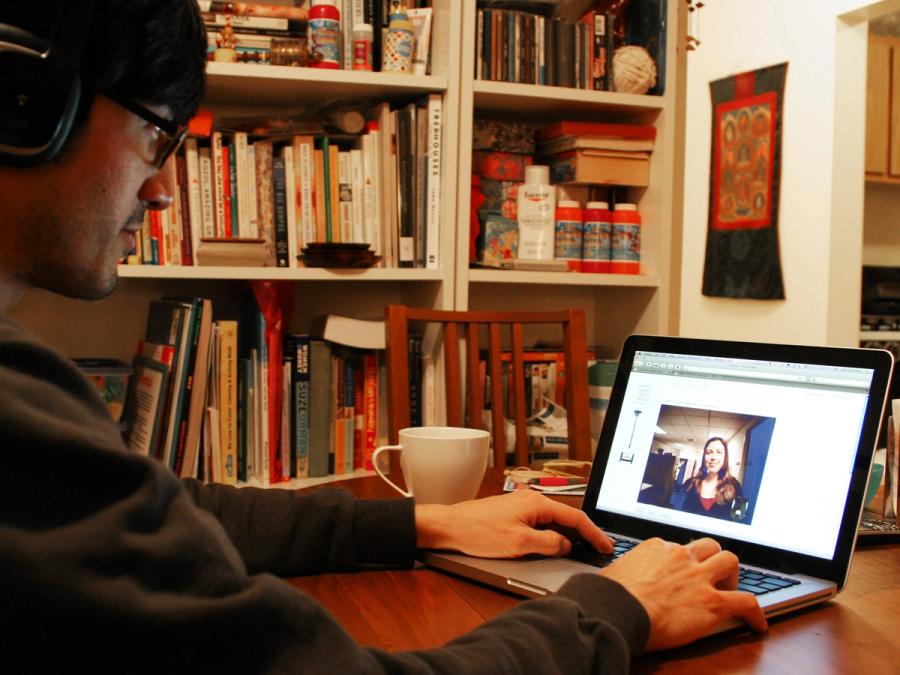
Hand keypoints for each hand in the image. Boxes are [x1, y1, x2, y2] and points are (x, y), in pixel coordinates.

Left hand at [415, 488, 613, 557]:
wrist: (450, 526)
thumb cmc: (479, 532)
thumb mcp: (519, 544)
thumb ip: (548, 543)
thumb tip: (565, 544)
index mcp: (537, 503)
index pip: (575, 518)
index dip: (594, 534)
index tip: (606, 546)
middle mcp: (531, 500)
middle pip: (566, 518)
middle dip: (584, 534)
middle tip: (599, 549)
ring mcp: (522, 506)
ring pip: (552, 521)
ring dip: (567, 535)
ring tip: (582, 549)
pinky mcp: (513, 514)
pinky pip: (540, 523)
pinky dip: (552, 534)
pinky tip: (554, 544)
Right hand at [601, 537, 767, 650]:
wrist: (618, 610)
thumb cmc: (609, 595)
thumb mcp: (613, 573)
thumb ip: (624, 572)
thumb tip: (614, 580)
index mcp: (656, 548)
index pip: (678, 547)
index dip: (683, 560)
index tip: (682, 571)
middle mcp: (680, 557)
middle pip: (708, 546)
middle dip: (712, 558)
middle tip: (710, 576)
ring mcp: (699, 578)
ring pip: (730, 561)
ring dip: (733, 575)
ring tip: (731, 590)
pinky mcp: (713, 602)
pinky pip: (746, 602)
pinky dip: (755, 612)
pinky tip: (757, 623)